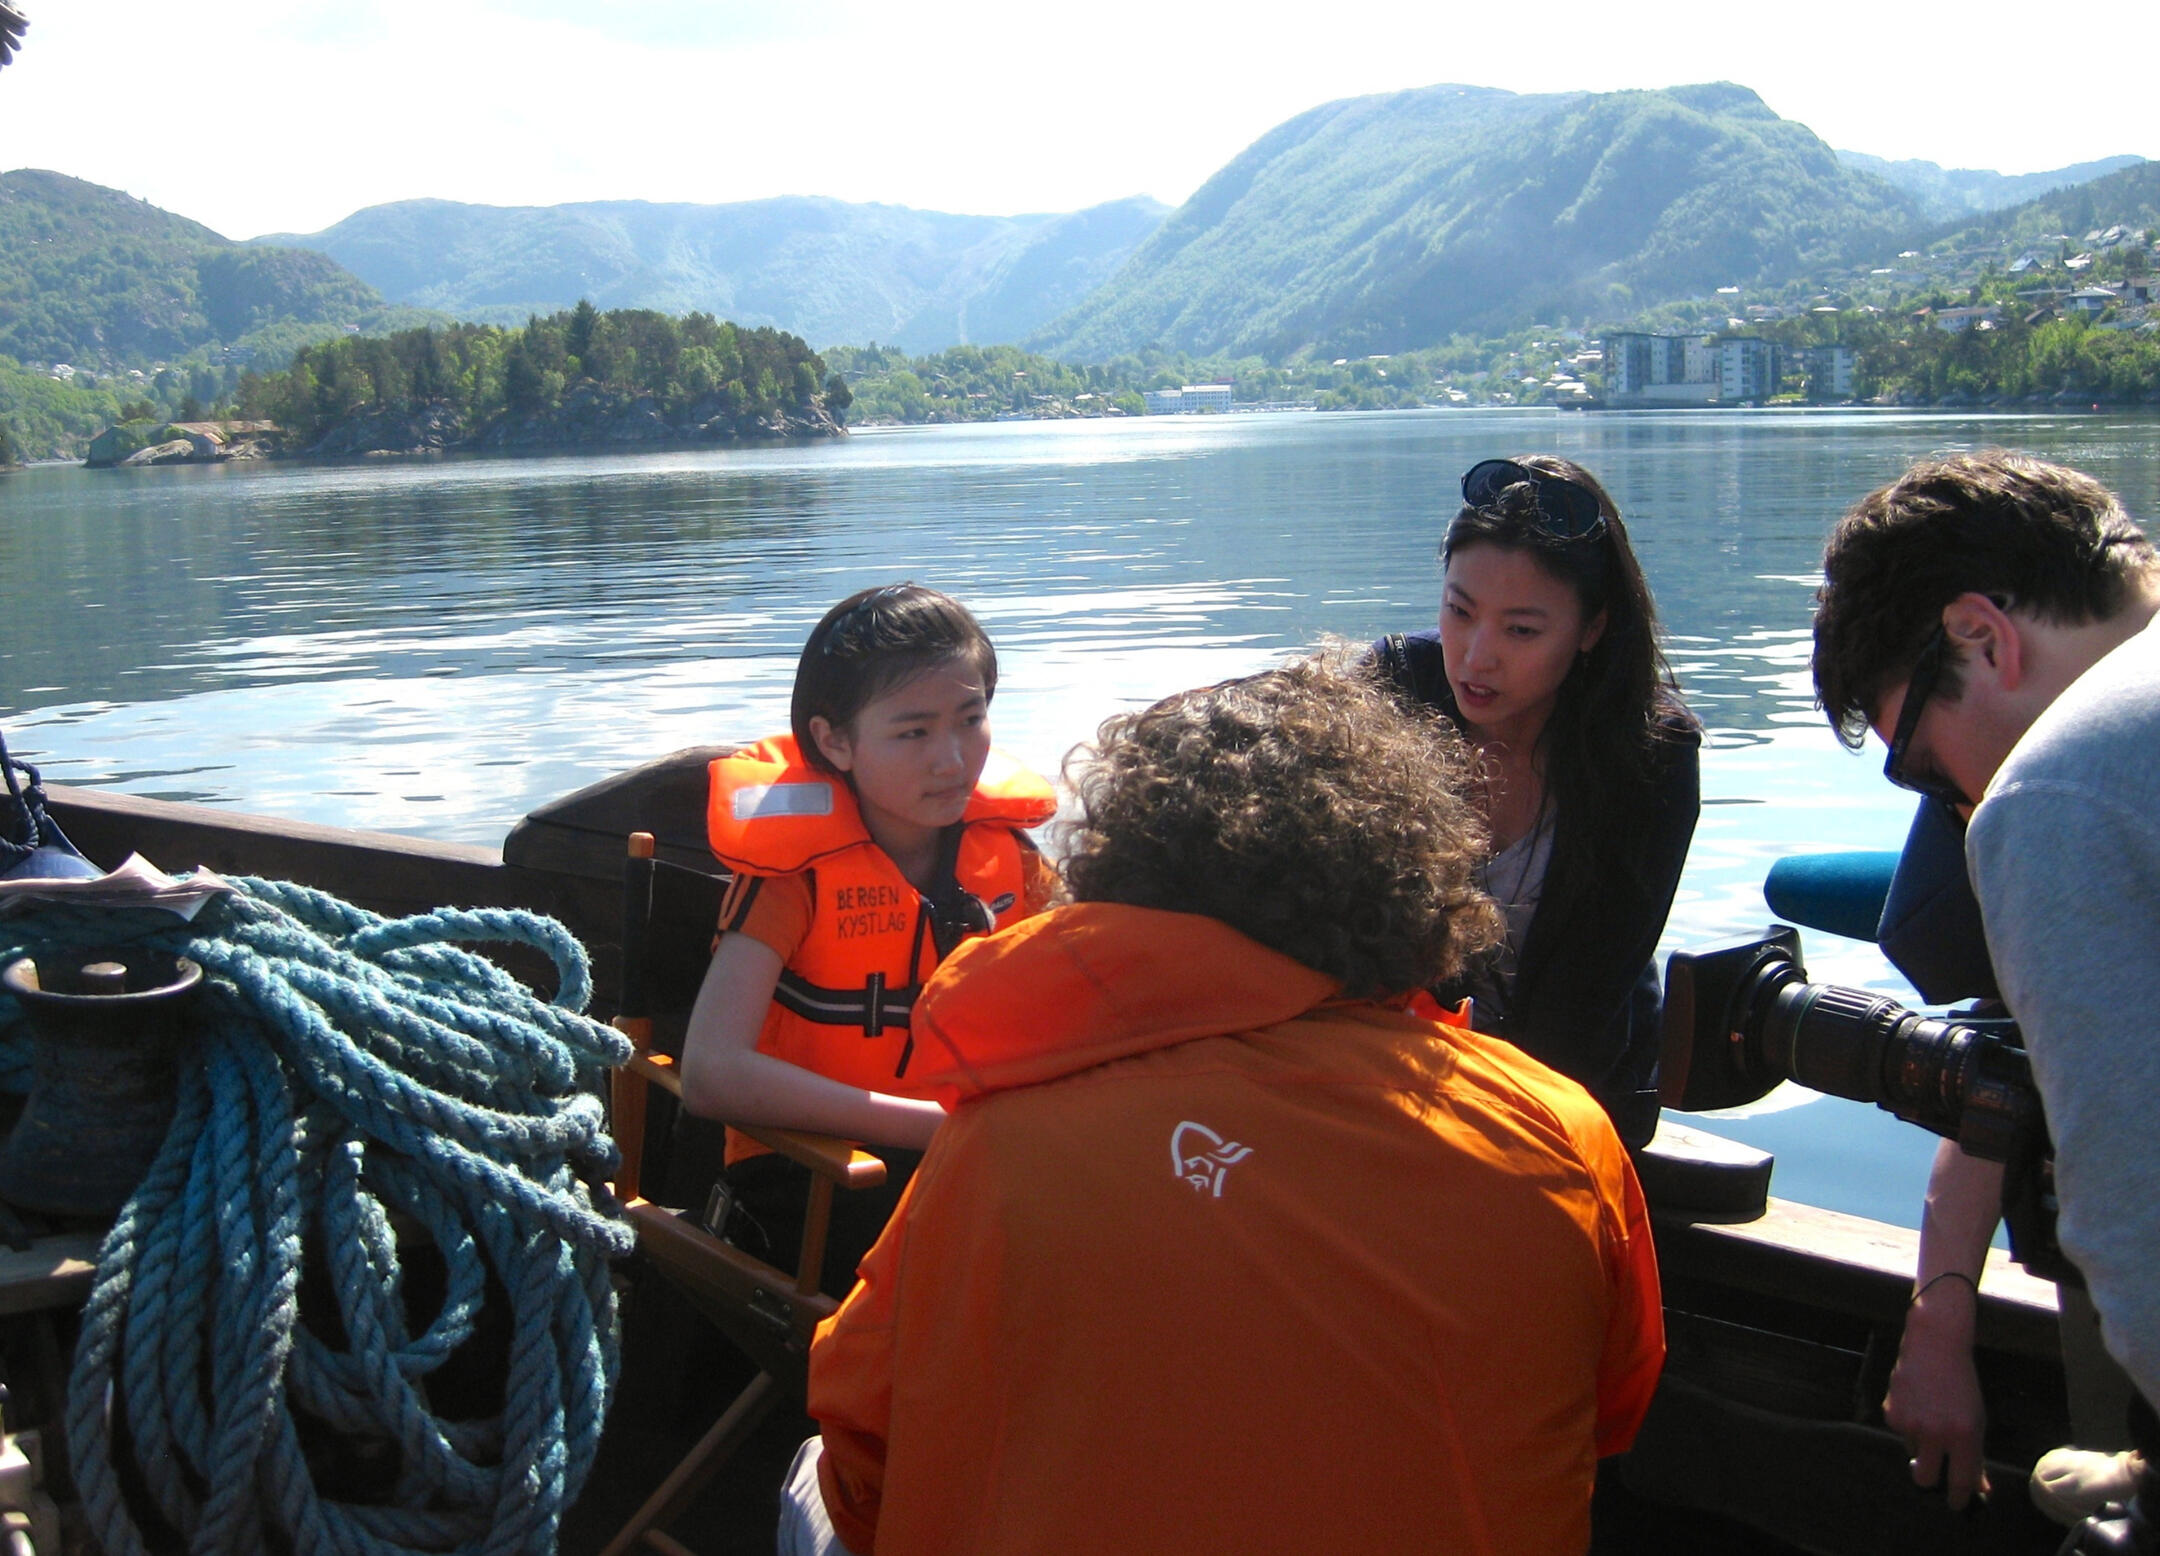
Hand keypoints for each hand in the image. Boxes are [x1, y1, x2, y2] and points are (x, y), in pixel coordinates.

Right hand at [1884, 1290, 1988, 1509]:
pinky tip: (1915, 1404)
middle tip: (1935, 1475)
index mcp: (1964, 1436)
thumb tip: (1978, 1487)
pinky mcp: (1892, 1414)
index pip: (1961, 1480)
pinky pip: (1901, 1433)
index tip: (1958, 1505)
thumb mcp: (1975, 1420)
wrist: (1934, 1346)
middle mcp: (1936, 1433)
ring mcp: (1911, 1424)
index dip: (1959, 1498)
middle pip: (1925, 1479)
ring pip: (1913, 1453)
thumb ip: (1974, 1455)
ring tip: (1929, 1417)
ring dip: (1921, 1445)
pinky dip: (1908, 1425)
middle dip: (1930, 1482)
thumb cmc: (1961, 1383)